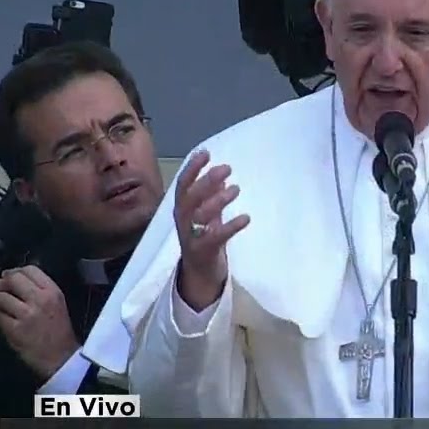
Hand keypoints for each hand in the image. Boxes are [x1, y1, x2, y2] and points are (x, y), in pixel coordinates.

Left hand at [0, 265, 77, 378]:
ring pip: (0, 296)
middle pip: (13, 279)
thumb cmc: (59, 332)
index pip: (30, 270)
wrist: (61, 358)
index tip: (6, 276)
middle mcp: (40, 299)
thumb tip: (17, 281)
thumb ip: (41, 291)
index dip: (14, 271)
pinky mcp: (14, 329)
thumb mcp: (57, 304)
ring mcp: (26, 314)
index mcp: (53, 292)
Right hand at [173, 149, 249, 309]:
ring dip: (217, 200)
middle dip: (206, 181)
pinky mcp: (202, 252)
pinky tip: (245, 218)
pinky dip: (230, 226)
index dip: (192, 168)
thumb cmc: (204, 241)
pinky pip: (215, 237)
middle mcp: (183, 222)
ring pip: (198, 216)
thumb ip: (211, 198)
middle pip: (189, 198)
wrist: (200, 276)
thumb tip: (221, 176)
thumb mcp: (206, 216)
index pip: (183, 185)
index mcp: (182, 210)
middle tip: (226, 168)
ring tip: (236, 189)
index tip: (205, 152)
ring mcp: (190, 238)